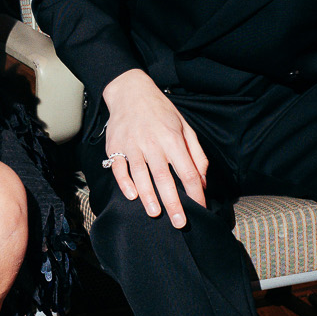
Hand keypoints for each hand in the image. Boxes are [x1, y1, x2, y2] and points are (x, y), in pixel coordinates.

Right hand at [101, 70, 208, 227]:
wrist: (130, 92)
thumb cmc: (161, 112)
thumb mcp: (185, 127)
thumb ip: (196, 154)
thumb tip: (201, 181)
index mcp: (172, 139)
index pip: (187, 171)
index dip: (195, 193)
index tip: (200, 208)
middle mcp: (152, 143)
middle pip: (164, 178)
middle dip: (173, 203)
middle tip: (180, 223)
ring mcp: (132, 145)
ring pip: (141, 175)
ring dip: (149, 196)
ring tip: (156, 213)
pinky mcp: (115, 147)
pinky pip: (119, 168)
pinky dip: (125, 183)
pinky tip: (132, 196)